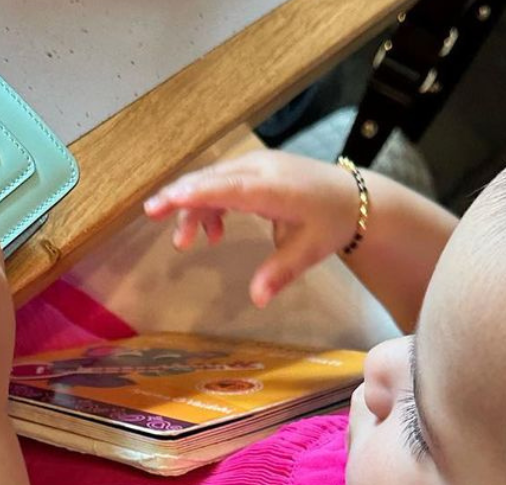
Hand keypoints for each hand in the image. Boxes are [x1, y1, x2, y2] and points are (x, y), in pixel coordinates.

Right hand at [143, 150, 359, 306]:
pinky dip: (210, 203)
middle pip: (211, 178)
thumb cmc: (331, 222)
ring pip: (212, 180)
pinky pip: (222, 181)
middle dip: (180, 198)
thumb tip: (257, 300)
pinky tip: (213, 233)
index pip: (227, 188)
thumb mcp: (310, 251)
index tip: (164, 202)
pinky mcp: (255, 168)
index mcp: (274, 188)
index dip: (194, 194)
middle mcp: (261, 168)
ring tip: (186, 243)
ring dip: (194, 207)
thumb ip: (280, 273)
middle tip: (152, 216)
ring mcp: (257, 164)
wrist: (353, 197)